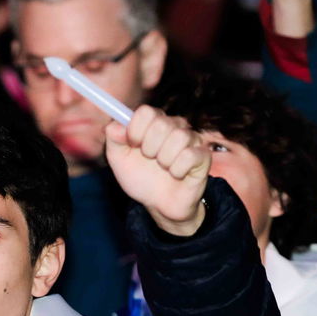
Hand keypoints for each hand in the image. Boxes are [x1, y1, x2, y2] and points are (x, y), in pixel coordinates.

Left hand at [104, 105, 209, 236]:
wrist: (159, 204)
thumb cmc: (140, 177)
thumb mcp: (119, 158)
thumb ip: (113, 137)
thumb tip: (118, 125)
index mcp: (154, 122)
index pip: (146, 111)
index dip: (135, 130)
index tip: (133, 145)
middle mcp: (174, 126)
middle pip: (161, 123)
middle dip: (149, 148)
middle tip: (150, 159)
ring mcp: (191, 140)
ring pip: (178, 138)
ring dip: (164, 160)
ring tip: (164, 168)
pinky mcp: (203, 156)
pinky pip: (189, 156)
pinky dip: (177, 170)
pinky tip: (176, 175)